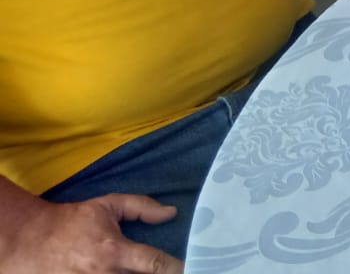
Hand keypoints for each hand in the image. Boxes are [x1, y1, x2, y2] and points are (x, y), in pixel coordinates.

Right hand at [0, 193, 181, 273]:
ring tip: (155, 273)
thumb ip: (141, 206)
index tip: (195, 266)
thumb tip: (171, 212)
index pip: (154, 264)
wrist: (31, 242)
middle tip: (184, 269)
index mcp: (114, 251)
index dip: (177, 268)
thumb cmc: (73, 222)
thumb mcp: (108, 205)